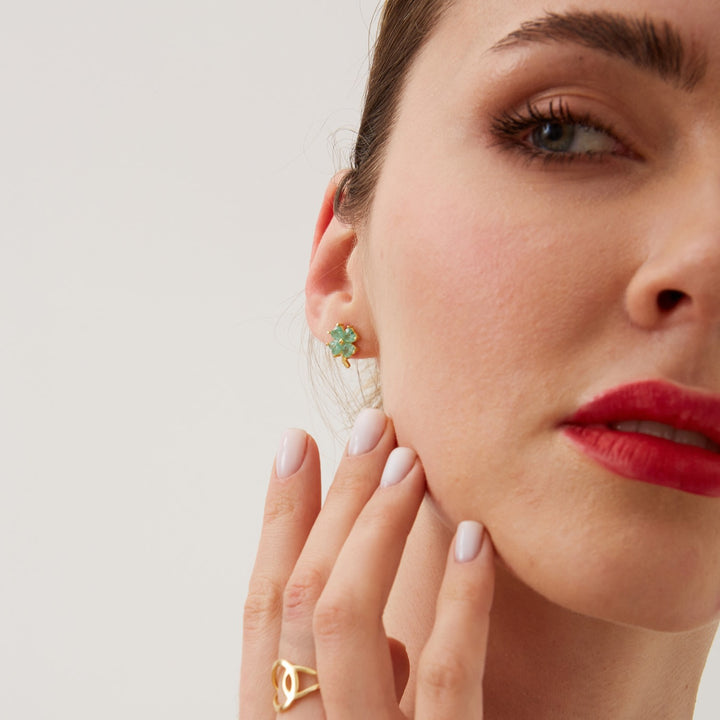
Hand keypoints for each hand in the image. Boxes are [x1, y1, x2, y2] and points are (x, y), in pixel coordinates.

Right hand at [240, 410, 494, 718]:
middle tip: (372, 426)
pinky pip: (446, 677)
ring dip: (377, 526)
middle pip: (305, 594)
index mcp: (274, 718)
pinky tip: (475, 539)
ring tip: (409, 461)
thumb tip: (388, 640)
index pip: (266, 605)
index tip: (296, 443)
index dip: (280, 517)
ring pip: (347, 620)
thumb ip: (352, 690)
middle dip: (337, 500)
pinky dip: (459, 600)